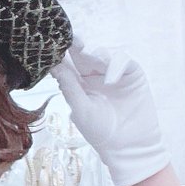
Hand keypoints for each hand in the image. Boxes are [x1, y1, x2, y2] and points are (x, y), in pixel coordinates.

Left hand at [50, 33, 170, 185]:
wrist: (128, 145)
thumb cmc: (101, 132)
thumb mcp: (81, 110)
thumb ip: (70, 87)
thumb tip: (54, 67)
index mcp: (78, 85)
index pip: (67, 65)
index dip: (61, 54)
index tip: (53, 45)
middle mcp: (94, 76)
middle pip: (84, 54)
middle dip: (78, 46)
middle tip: (73, 40)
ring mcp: (113, 73)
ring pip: (103, 53)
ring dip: (97, 55)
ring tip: (93, 60)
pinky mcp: (131, 73)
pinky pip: (123, 60)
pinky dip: (116, 66)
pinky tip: (110, 80)